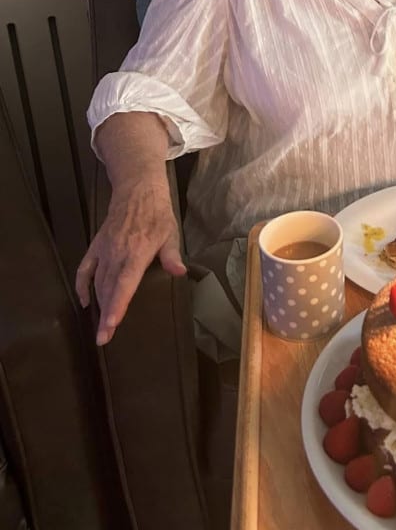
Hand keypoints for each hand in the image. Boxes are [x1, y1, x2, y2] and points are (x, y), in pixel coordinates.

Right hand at [76, 177, 185, 345]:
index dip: (117, 306)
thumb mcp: (171, 232)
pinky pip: (85, 269)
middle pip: (109, 289)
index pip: (124, 285)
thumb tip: (179, 272)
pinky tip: (85, 302)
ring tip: (100, 327)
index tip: (110, 325)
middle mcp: (117, 254)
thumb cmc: (158, 214)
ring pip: (98, 282)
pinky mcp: (96, 246)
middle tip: (103, 339)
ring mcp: (104, 250)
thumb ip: (171, 255)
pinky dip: (82, 286)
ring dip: (98, 305)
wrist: (137, 191)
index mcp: (136, 253)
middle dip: (106, 315)